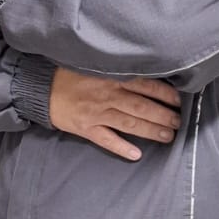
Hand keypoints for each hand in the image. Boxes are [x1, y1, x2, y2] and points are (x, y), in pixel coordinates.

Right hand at [49, 69, 181, 160]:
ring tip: (168, 137)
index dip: (165, 94)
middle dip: (164, 116)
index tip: (178, 100)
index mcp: (111, 77)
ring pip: (130, 124)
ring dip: (151, 131)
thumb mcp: (93, 63)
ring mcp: (97, 114)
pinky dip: (121, 147)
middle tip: (178, 122)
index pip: (146, 86)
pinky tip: (136, 155)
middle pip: (142, 107)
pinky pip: (106, 140)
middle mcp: (107, 96)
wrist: (40, 88)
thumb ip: (116, 68)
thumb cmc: (67, 73)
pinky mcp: (86, 128)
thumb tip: (143, 72)